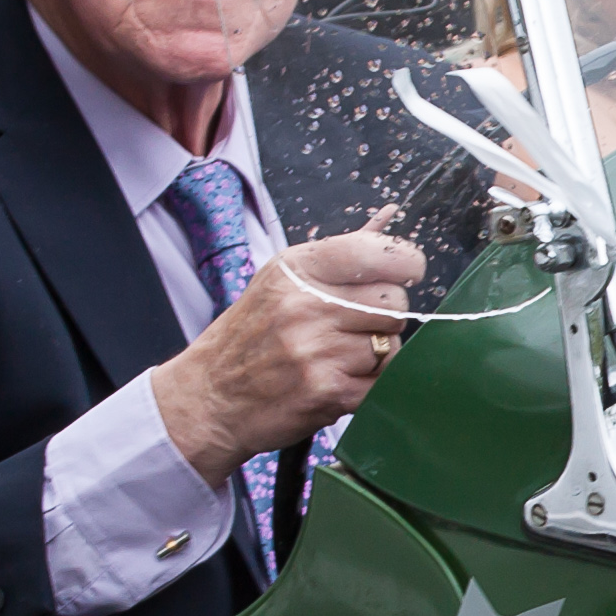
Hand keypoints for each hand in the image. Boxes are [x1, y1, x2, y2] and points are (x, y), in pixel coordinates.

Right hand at [147, 226, 424, 482]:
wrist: (210, 398)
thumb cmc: (250, 336)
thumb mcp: (282, 280)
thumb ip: (340, 253)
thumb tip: (392, 217)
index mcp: (299, 269)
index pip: (381, 254)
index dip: (406, 264)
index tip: (405, 273)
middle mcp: (307, 305)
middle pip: (395, 303)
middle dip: (385, 317)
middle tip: (354, 328)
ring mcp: (317, 351)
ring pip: (391, 346)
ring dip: (375, 355)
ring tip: (337, 358)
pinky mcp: (327, 392)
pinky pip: (382, 383)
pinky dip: (368, 386)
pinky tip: (338, 382)